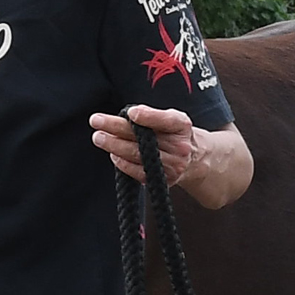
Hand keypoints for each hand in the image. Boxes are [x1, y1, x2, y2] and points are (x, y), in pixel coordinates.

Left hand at [92, 103, 250, 207]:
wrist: (198, 159)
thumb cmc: (177, 134)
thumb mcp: (172, 118)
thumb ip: (152, 116)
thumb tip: (126, 117)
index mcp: (182, 126)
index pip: (166, 120)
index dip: (148, 117)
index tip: (130, 113)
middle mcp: (180, 147)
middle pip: (145, 139)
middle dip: (117, 129)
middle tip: (96, 121)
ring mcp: (174, 166)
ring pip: (139, 156)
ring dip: (115, 147)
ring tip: (98, 137)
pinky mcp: (165, 181)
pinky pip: (140, 172)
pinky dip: (124, 163)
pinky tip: (113, 155)